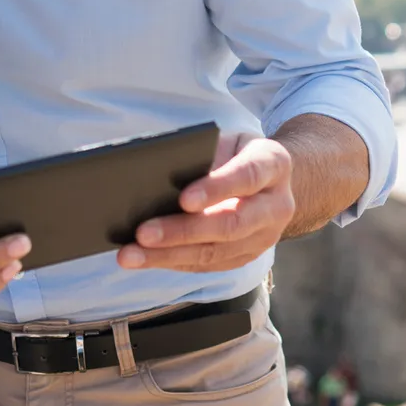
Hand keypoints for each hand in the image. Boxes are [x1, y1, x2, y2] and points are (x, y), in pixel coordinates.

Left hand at [119, 132, 293, 272]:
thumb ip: (204, 154)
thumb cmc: (238, 154)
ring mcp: (263, 238)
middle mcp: (276, 206)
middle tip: (142, 233)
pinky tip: (143, 259)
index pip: (248, 176)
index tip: (183, 199)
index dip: (217, 189)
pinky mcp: (245, 258)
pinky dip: (171, 262)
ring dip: (168, 255)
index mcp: (275, 165)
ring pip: (215, 252)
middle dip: (183, 231)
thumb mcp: (229, 141)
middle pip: (230, 224)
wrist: (272, 182)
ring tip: (130, 254)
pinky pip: (207, 265)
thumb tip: (156, 176)